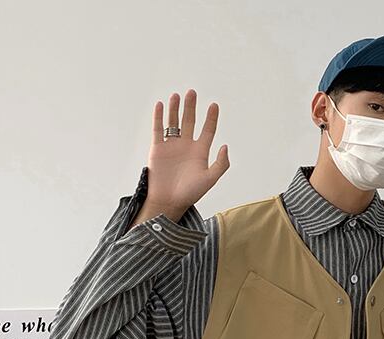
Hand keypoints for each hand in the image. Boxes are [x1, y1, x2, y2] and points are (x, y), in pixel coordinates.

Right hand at [144, 89, 229, 213]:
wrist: (169, 201)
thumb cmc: (190, 193)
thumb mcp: (210, 179)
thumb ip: (220, 164)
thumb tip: (225, 146)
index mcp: (200, 152)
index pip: (207, 130)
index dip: (211, 118)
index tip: (214, 105)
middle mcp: (186, 146)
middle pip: (190, 121)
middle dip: (191, 107)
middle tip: (192, 92)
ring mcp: (172, 146)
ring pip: (174, 122)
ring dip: (175, 109)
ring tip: (177, 96)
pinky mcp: (158, 148)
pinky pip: (158, 129)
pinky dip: (158, 117)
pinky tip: (160, 105)